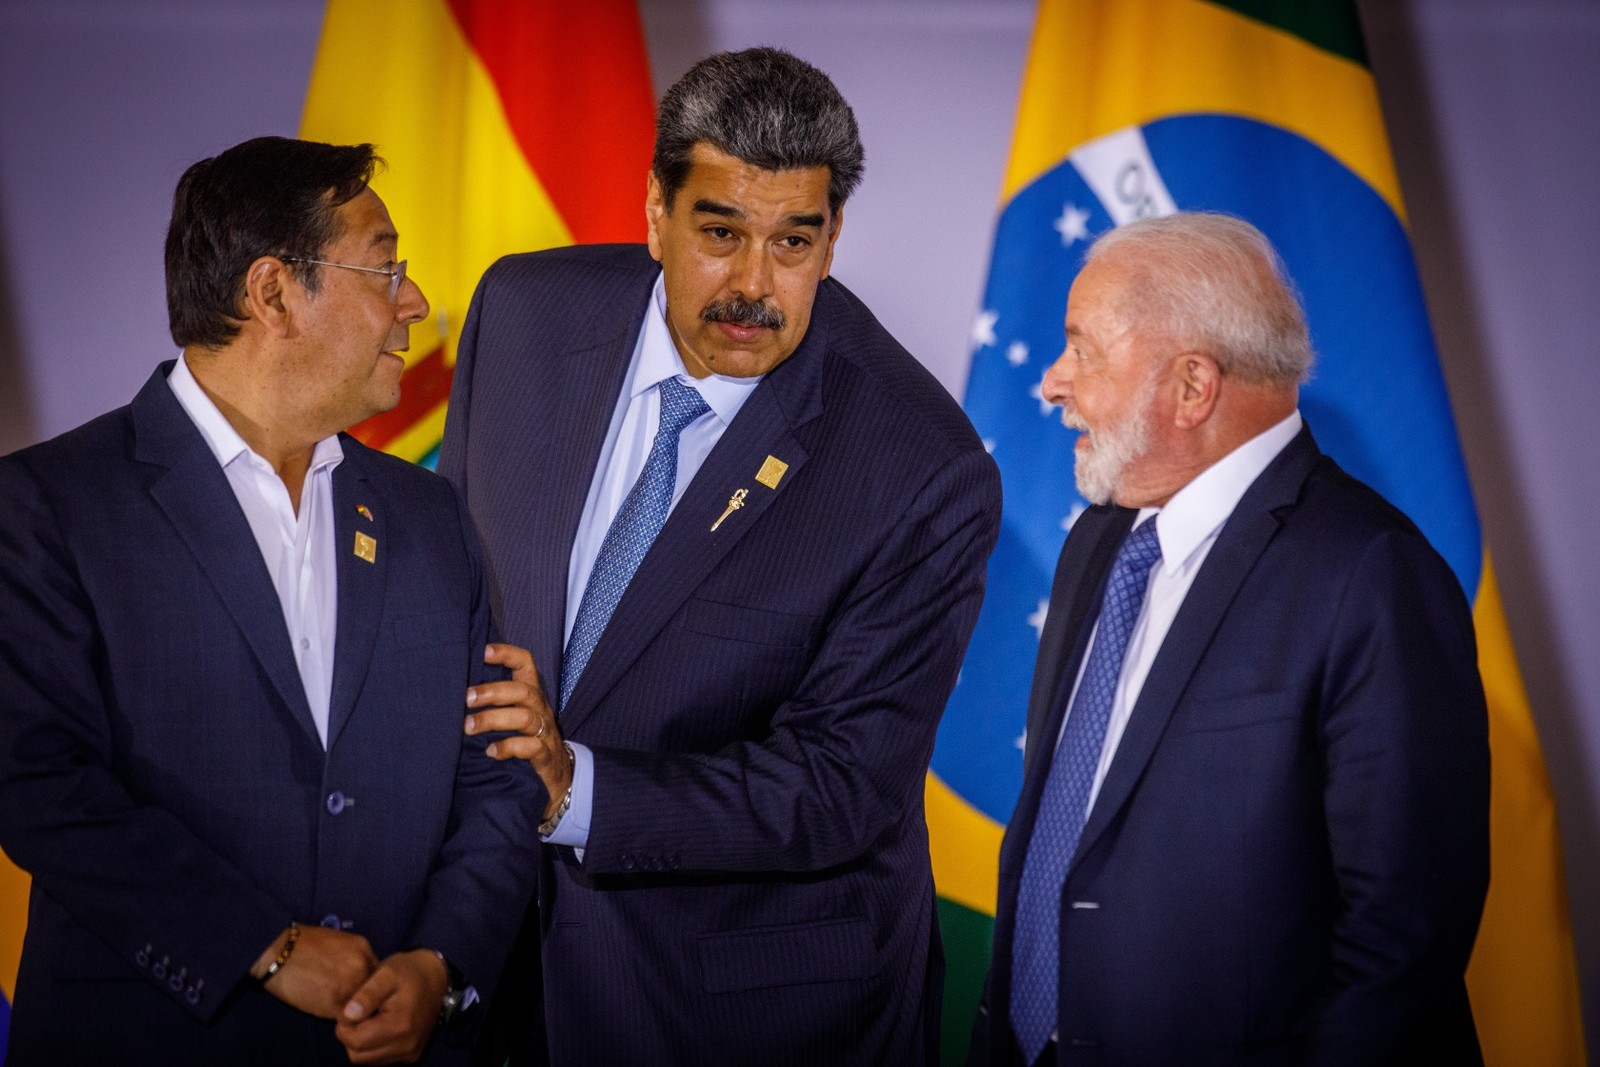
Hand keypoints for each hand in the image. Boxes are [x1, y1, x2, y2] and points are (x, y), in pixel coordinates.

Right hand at [253, 924, 377, 1018]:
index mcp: (363, 949)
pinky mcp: (335, 1001)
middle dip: (364, 1001)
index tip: (362, 995)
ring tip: (336, 1008)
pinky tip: (326, 1012)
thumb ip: (353, 959)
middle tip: (351, 1006)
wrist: (277, 951)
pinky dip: (339, 1020)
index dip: (370, 988)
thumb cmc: (303, 945)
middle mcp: (362, 965)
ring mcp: (350, 983)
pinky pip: (347, 1018)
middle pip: (374, 993)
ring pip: (362, 1008)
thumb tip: (362, 976)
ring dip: (353, 1012)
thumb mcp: (338, 943)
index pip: (379, 976)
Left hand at [335, 949, 447, 1064]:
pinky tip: (379, 1024)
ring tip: (371, 1016)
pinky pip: (379, 1058)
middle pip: (357, 1055)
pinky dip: (372, 1045)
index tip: (351, 1006)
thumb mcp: (387, 973)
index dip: (345, 1025)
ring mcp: (409, 1052)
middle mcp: (406, 1045)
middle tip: (360, 1011)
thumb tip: (347, 1015)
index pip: (355, 1041)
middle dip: (351, 1035)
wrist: (437, 978)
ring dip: (361, 1041)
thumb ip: (367, 994)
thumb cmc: (410, 971)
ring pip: (366, 1059)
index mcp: (400, 1025)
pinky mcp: (410, 1055)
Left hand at [465, 643, 572, 817]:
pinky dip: (510, 747)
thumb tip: (454, 694)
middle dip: (493, 691)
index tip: (484, 651)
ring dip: (494, 719)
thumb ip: (493, 704)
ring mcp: (545, 733)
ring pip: (525, 718)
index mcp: (530, 696)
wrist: (559, 779)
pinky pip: (532, 747)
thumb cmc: (526, 743)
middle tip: (467, 698)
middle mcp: (540, 710)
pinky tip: (491, 752)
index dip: (508, 654)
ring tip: (469, 727)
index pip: (526, 665)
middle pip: (523, 691)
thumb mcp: (513, 718)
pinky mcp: (546, 757)